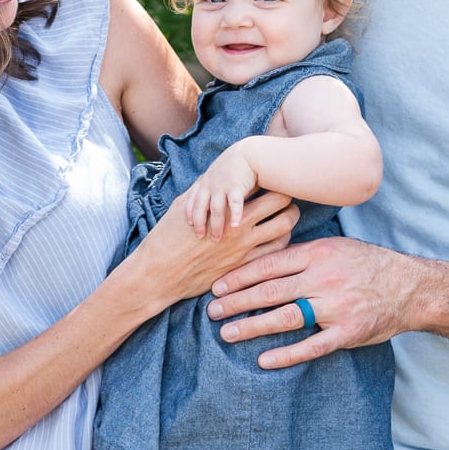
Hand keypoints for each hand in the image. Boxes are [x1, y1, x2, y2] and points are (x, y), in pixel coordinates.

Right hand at [126, 190, 296, 308]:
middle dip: (290, 202)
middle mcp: (241, 230)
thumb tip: (213, 176)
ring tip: (284, 218)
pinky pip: (272, 255)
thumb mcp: (184, 204)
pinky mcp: (241, 269)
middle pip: (283, 210)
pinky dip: (278, 244)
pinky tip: (273, 239)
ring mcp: (244, 252)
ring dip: (288, 224)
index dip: (278, 184)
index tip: (276, 181)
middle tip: (289, 198)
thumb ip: (204, 190)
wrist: (159, 273)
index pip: (269, 192)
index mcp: (229, 211)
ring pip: (283, 234)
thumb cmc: (167, 237)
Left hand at [180, 151, 259, 239]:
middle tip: (200, 237)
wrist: (250, 153)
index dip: (190, 213)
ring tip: (217, 238)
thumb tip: (205, 202)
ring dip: (216, 225)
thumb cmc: (235, 167)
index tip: (189, 225)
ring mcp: (223, 185)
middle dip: (200, 224)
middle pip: (201, 207)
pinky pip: (235, 203)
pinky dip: (234, 215)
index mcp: (205, 182)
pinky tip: (235, 227)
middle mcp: (211, 184)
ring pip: (216, 209)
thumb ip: (210, 187)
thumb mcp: (217, 174)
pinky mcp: (237, 186)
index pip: (192, 199)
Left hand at [204, 236, 416, 368]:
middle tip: (211, 310)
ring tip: (226, 333)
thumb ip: (302, 254)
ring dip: (252, 326)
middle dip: (237, 301)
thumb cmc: (368, 264)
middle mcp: (324, 278)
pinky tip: (263, 360)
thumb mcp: (335, 247)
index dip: (240, 276)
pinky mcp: (347, 333)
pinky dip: (286, 354)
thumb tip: (263, 257)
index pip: (269, 264)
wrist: (411, 287)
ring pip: (286, 317)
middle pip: (270, 291)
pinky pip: (312, 346)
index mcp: (318, 254)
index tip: (217, 285)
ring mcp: (336, 306)